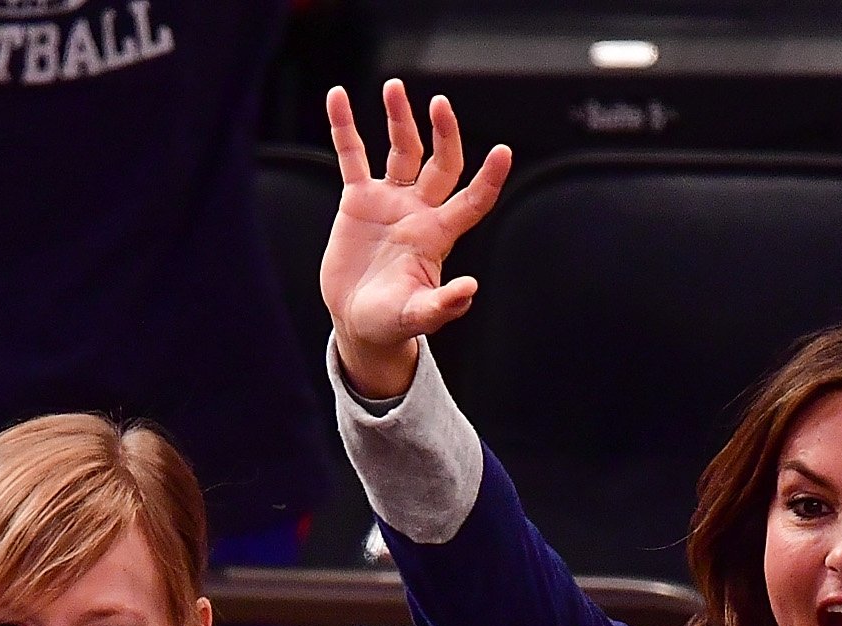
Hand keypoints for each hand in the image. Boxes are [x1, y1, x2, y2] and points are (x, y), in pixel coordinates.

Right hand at [321, 81, 512, 400]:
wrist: (358, 321)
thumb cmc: (392, 322)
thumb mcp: (417, 316)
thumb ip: (442, 305)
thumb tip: (469, 290)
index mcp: (438, 235)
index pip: (472, 199)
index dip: (489, 178)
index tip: (504, 152)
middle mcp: (419, 210)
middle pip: (440, 161)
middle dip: (443, 132)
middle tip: (439, 104)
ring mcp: (389, 201)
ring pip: (400, 149)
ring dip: (399, 118)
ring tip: (394, 88)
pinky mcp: (357, 201)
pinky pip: (352, 156)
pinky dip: (345, 127)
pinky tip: (338, 98)